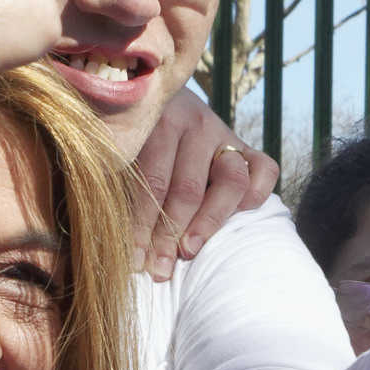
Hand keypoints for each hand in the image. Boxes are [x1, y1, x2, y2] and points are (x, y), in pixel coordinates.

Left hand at [129, 86, 278, 278]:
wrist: (158, 99)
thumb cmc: (131, 137)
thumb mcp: (116, 149)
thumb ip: (113, 180)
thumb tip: (105, 238)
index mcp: (156, 120)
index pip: (151, 182)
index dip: (140, 226)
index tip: (133, 261)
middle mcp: (194, 123)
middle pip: (187, 188)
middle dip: (170, 234)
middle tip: (159, 269)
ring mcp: (223, 133)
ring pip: (230, 181)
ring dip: (208, 222)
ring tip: (189, 251)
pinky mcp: (246, 145)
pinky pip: (264, 170)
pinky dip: (255, 195)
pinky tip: (235, 219)